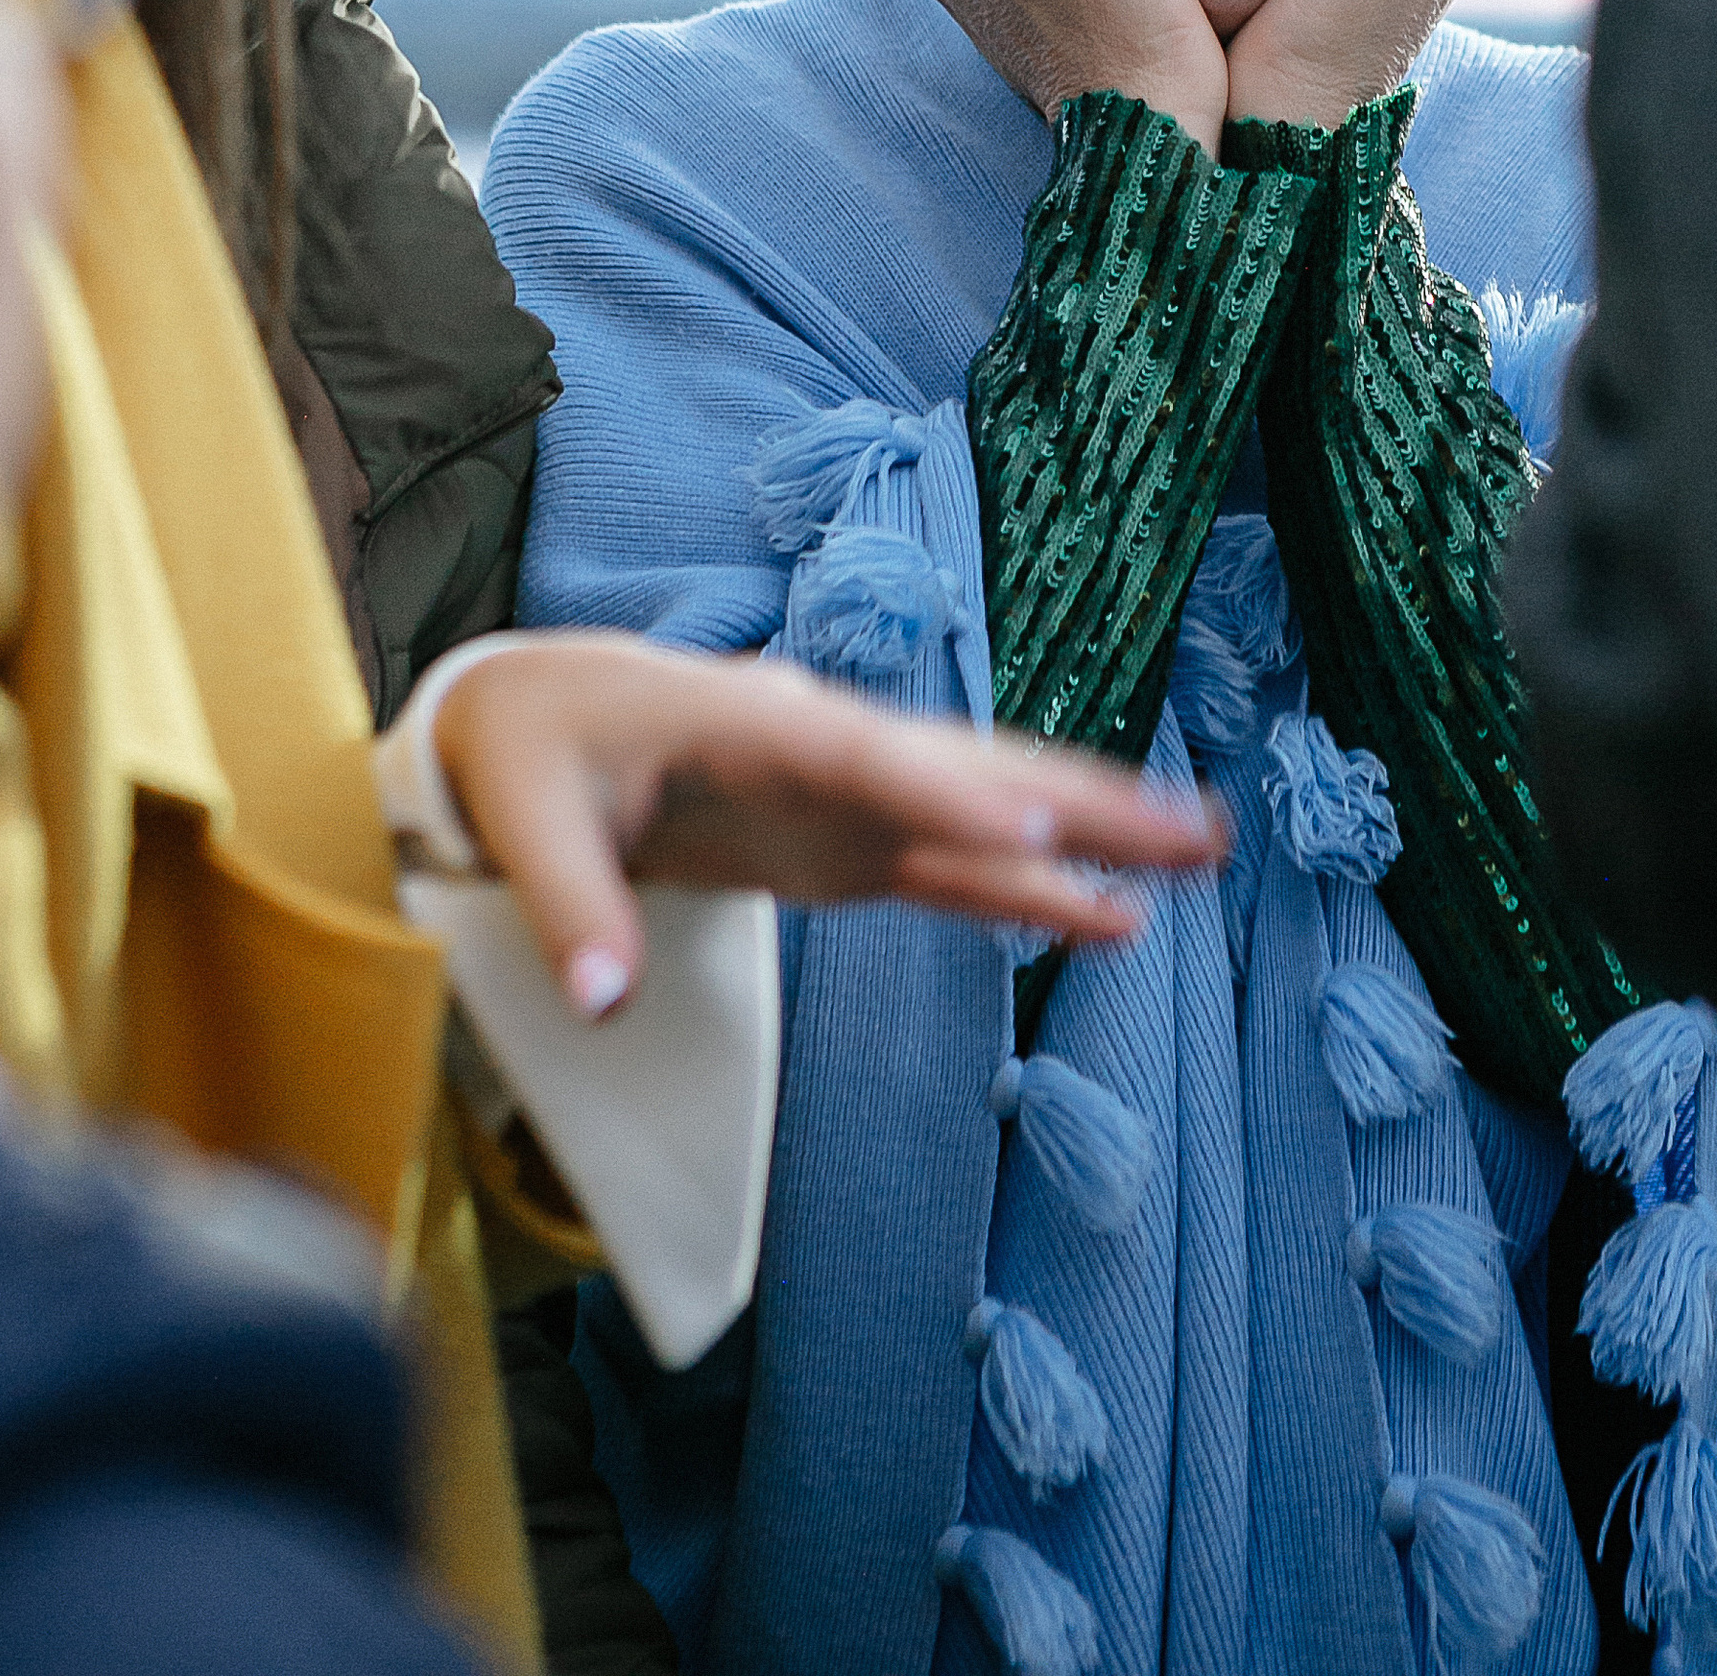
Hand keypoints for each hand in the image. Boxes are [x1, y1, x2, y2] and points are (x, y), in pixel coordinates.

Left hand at [431, 633, 1228, 1018]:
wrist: (535, 714)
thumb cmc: (527, 751)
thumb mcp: (518, 818)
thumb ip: (570, 906)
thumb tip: (606, 1002)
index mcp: (749, 719)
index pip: (859, 757)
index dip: (942, 791)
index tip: (1027, 826)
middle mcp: (825, 748)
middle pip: (967, 768)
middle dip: (1077, 797)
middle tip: (1193, 825)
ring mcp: (847, 798)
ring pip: (987, 811)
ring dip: (1087, 833)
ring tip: (1199, 851)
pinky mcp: (846, 845)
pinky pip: (956, 870)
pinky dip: (1032, 890)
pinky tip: (1113, 917)